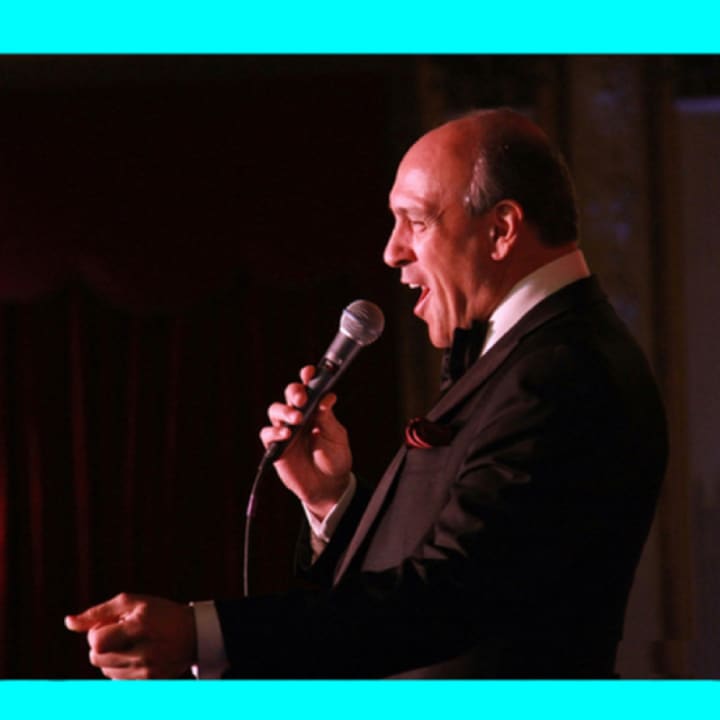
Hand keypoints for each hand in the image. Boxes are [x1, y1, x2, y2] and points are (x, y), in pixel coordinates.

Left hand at [64, 593, 196, 678]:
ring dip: (110, 656)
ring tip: (130, 643)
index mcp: (139, 627)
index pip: (95, 641)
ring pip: (105, 670)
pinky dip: (121, 668)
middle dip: (102, 644)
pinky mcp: (149, 683)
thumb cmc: (160, 613)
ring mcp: (146, 671)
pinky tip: (137, 656)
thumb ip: (99, 612)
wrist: (194, 634)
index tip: (112, 624)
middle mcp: (143, 652)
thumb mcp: (133, 602)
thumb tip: (68, 622)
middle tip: (121, 633)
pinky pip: (118, 680)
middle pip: (96, 658)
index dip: (97, 632)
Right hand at [260, 365, 351, 518]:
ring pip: (275, 410)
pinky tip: (286, 435)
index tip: (309, 372)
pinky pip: (268, 434)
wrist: (329, 486)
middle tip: (301, 399)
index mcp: (315, 408)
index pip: (309, 387)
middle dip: (293, 392)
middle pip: (289, 394)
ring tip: (296, 419)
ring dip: (284, 411)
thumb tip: (327, 397)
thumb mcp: (336, 437)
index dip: (307, 377)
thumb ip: (328, 418)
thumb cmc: (335, 458)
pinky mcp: (276, 447)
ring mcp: (286, 430)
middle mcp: (299, 415)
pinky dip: (275, 432)